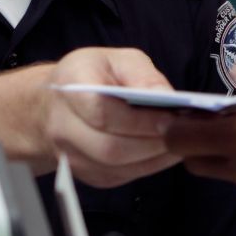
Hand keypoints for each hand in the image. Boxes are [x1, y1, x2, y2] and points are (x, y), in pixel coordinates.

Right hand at [44, 47, 181, 187]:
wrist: (53, 105)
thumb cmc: (91, 77)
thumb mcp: (118, 60)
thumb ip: (143, 76)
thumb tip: (168, 99)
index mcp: (70, 86)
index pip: (102, 112)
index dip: (140, 120)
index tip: (171, 118)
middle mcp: (62, 125)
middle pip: (109, 148)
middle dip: (152, 144)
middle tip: (182, 135)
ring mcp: (70, 154)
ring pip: (116, 167)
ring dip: (154, 158)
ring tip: (179, 143)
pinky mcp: (85, 174)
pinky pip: (120, 176)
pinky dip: (148, 167)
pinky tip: (163, 152)